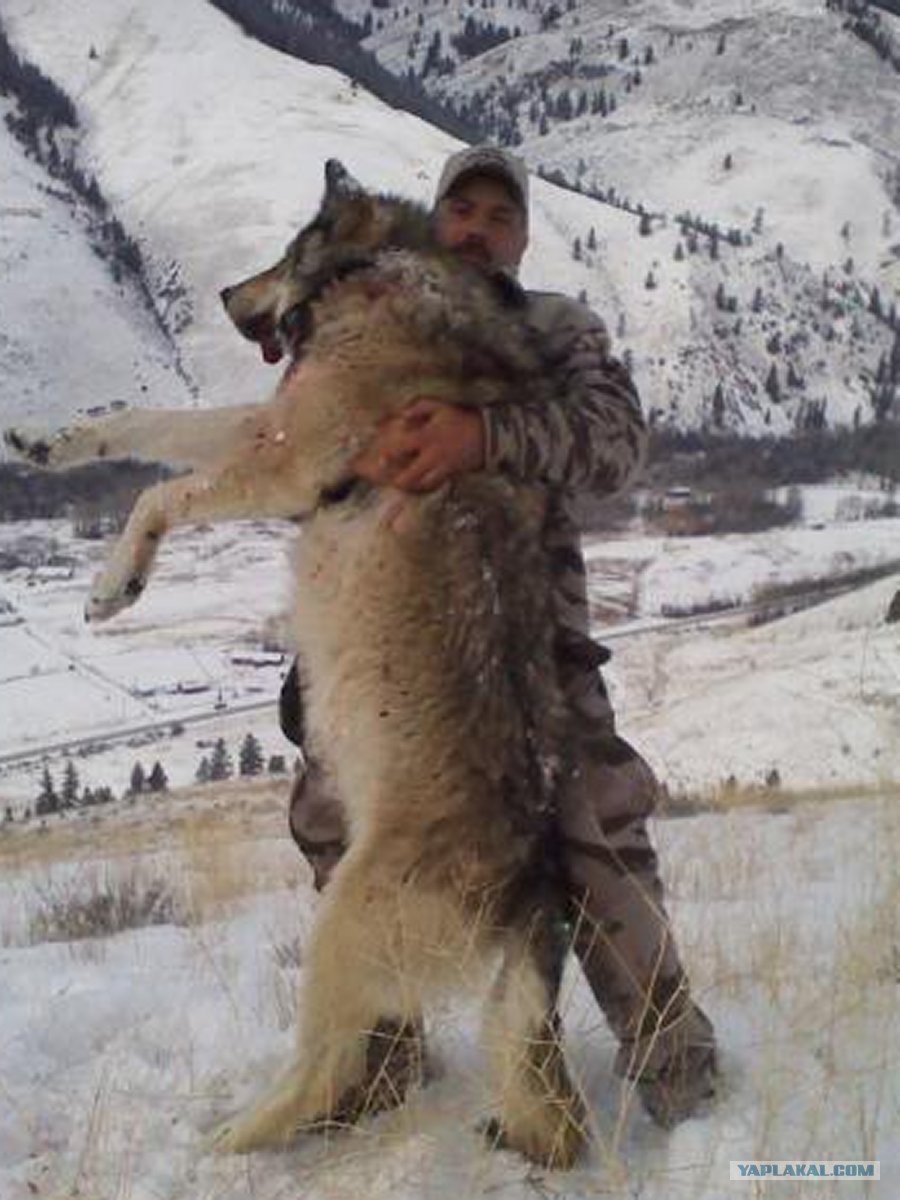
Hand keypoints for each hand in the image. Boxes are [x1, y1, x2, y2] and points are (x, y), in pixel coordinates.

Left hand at [351, 398, 483, 492]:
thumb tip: (401, 414)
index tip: (380, 457)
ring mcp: (442, 467)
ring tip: (401, 484)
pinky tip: (417, 485)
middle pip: (411, 475)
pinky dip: (424, 486)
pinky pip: (434, 485)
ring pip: (421, 484)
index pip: (403, 446)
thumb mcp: (440, 406)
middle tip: (390, 480)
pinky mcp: (450, 474)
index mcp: (428, 436)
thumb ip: (418, 407)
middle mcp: (433, 455)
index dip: (389, 453)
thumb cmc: (460, 419)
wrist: (488, 435)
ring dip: (410, 485)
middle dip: (398, 480)